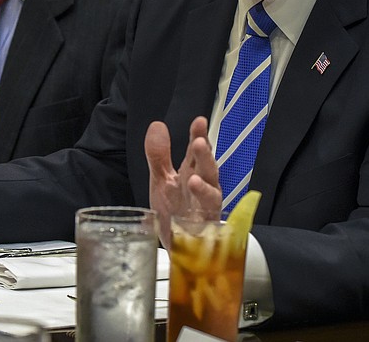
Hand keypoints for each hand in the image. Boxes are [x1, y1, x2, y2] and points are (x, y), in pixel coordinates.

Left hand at [144, 116, 221, 247]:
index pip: (196, 150)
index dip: (199, 135)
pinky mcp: (205, 228)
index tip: (199, 122)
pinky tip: (194, 207)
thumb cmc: (174, 212)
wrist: (177, 247)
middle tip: (199, 143)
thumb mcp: (161, 179)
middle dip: (205, 156)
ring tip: (194, 178)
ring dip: (204, 186)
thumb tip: (157, 126)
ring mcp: (205, 208)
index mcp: (191, 173)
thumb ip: (159, 154)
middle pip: (207, 168)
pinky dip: (201, 218)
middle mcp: (202, 187)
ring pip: (211, 193)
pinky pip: (206, 221)